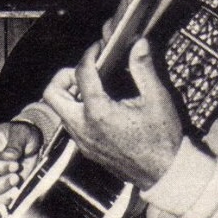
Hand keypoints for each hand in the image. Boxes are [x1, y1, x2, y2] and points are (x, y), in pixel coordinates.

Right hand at [0, 122, 42, 213]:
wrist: (28, 144)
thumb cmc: (21, 135)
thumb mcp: (22, 133)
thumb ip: (15, 144)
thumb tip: (9, 158)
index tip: (16, 166)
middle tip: (16, 180)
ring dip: (1, 200)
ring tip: (17, 191)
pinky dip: (3, 207)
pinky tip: (16, 197)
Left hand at [44, 38, 182, 189]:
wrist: (165, 174)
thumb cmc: (163, 138)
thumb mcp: (156, 99)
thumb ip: (143, 68)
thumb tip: (138, 43)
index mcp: (98, 112)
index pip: (81, 73)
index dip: (89, 54)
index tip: (99, 48)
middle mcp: (83, 128)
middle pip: (52, 95)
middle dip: (64, 77)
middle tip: (84, 71)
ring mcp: (83, 141)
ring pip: (60, 111)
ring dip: (70, 95)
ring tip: (93, 86)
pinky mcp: (87, 150)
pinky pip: (71, 125)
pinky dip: (78, 110)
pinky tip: (100, 105)